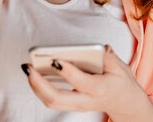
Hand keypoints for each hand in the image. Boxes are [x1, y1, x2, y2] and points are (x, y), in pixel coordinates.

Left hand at [24, 46, 152, 119]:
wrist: (125, 103)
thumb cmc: (121, 82)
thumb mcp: (121, 67)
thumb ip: (109, 57)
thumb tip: (99, 48)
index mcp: (100, 88)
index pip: (81, 82)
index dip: (67, 72)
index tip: (56, 59)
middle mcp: (86, 100)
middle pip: (58, 98)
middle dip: (40, 84)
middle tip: (29, 68)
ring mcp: (77, 105)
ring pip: (52, 102)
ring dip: (36, 87)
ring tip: (27, 68)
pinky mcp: (72, 104)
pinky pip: (52, 101)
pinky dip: (39, 89)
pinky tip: (33, 75)